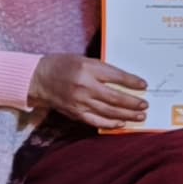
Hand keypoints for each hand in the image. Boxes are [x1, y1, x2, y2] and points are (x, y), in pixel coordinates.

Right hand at [29, 56, 151, 129]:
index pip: (116, 76)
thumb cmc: (61, 66)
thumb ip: (101, 69)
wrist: (37, 79)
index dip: (132, 82)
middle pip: (115, 97)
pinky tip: (121, 123)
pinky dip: (110, 123)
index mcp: (87, 69)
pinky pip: (96, 121)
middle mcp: (84, 86)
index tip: (143, 85)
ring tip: (140, 116)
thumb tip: (124, 80)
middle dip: (133, 102)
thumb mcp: (82, 60)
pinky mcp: (76, 113)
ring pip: (109, 111)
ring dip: (127, 115)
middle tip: (145, 104)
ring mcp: (80, 102)